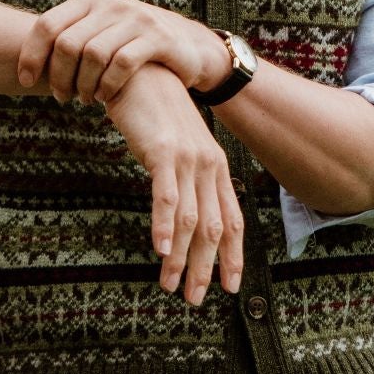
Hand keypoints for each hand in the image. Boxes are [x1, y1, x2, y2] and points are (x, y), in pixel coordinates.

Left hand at [17, 0, 227, 107]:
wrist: (189, 45)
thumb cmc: (133, 45)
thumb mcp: (102, 32)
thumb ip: (71, 37)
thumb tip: (20, 58)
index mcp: (90, 0)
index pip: (47, 24)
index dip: (31, 55)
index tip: (25, 81)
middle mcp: (111, 3)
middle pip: (67, 44)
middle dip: (59, 77)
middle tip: (62, 98)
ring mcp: (136, 18)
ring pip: (93, 56)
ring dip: (83, 85)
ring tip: (84, 100)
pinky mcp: (157, 37)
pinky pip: (121, 64)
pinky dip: (108, 86)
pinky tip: (106, 98)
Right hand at [102, 64, 243, 306]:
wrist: (140, 73)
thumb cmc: (156, 114)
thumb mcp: (179, 149)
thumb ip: (187, 179)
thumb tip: (187, 215)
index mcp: (215, 168)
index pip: (232, 221)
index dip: (233, 256)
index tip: (230, 287)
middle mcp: (208, 166)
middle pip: (214, 228)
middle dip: (206, 268)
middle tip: (196, 299)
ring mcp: (187, 159)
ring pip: (190, 220)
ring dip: (181, 258)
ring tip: (171, 287)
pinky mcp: (162, 152)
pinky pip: (166, 196)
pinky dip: (163, 226)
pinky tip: (158, 251)